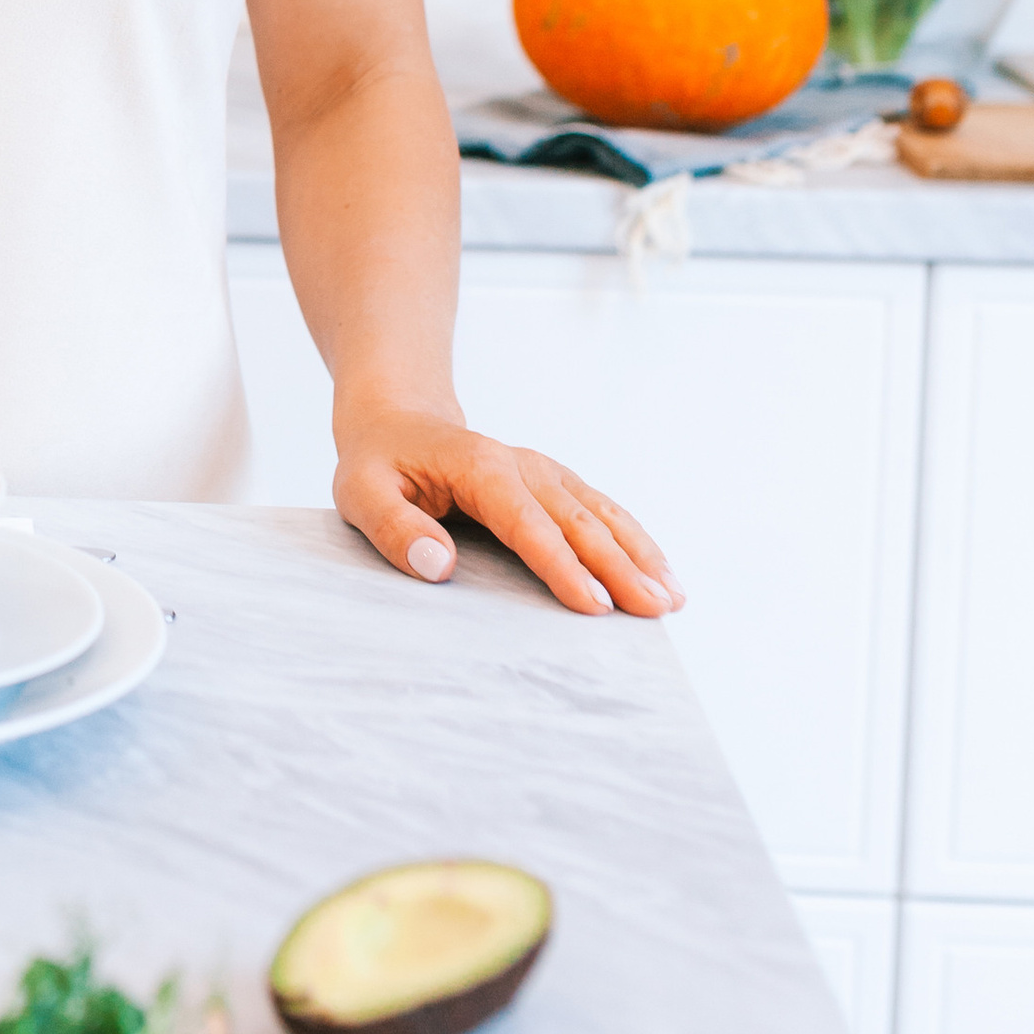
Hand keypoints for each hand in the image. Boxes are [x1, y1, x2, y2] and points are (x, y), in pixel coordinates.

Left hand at [332, 407, 680, 618]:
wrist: (398, 421)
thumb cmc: (378, 463)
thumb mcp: (362, 492)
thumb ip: (395, 528)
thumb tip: (439, 566)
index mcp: (479, 468)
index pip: (527, 524)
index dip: (562, 566)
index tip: (593, 605)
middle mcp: (524, 466)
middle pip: (578, 522)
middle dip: (618, 569)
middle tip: (651, 612)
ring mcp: (545, 473)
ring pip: (602, 515)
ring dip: (639, 556)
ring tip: (671, 599)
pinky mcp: (556, 485)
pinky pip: (603, 513)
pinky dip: (636, 542)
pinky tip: (661, 574)